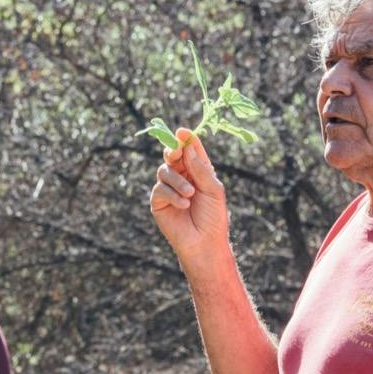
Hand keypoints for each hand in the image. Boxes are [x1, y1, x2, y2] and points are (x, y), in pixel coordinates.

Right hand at [150, 129, 230, 264]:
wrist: (204, 242)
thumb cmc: (213, 216)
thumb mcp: (213, 189)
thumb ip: (200, 168)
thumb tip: (186, 147)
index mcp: (198, 171)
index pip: (191, 150)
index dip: (186, 139)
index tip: (182, 131)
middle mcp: (182, 177)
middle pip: (172, 155)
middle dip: (173, 152)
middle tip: (176, 153)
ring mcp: (169, 188)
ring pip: (164, 171)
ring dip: (178, 181)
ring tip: (190, 194)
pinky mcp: (158, 202)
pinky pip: (160, 189)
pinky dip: (172, 195)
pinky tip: (184, 204)